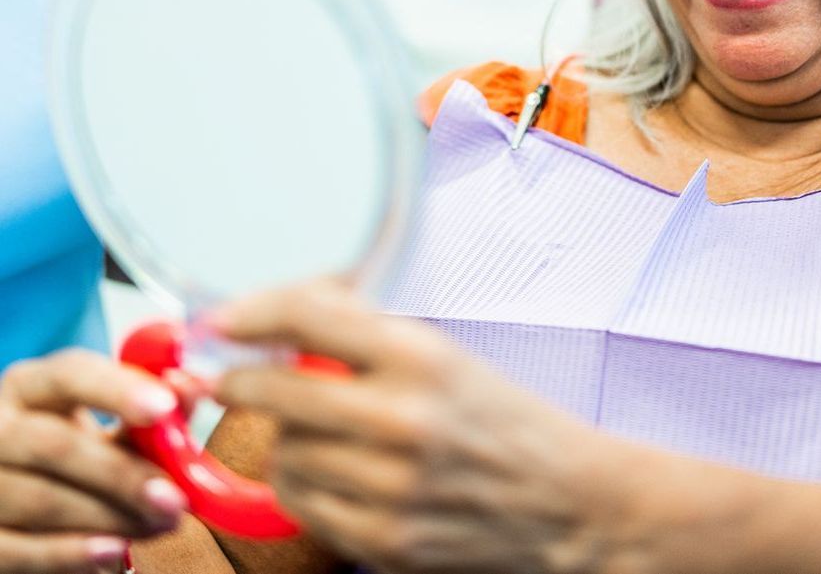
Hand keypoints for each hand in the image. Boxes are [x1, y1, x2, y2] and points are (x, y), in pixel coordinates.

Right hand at [0, 349, 189, 571]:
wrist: (32, 492)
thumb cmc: (82, 447)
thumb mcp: (113, 420)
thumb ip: (156, 406)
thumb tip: (193, 388)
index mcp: (32, 384)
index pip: (71, 375)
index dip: (118, 390)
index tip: (165, 409)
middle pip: (55, 446)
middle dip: (122, 474)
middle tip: (175, 498)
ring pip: (41, 502)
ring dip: (110, 518)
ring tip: (161, 523)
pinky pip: (17, 550)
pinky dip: (69, 554)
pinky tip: (113, 552)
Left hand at [212, 281, 616, 573]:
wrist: (566, 501)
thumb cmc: (504, 420)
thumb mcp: (447, 356)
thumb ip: (369, 338)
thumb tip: (283, 320)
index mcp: (424, 357)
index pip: (314, 317)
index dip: (254, 313)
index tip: (221, 319)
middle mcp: (404, 417)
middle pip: (279, 390)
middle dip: (238, 381)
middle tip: (221, 377)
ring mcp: (391, 486)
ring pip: (285, 454)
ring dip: (284, 439)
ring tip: (316, 433)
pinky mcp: (383, 540)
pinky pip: (303, 507)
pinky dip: (303, 486)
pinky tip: (333, 472)